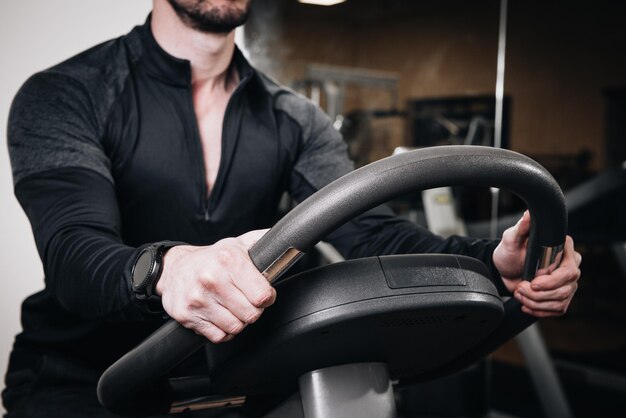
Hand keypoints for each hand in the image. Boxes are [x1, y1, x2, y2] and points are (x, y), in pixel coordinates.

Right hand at [156, 229, 275, 342]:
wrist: (174, 268)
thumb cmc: (212, 258)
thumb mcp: (239, 244)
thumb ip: (264, 242)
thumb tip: (291, 240)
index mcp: (228, 260)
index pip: (262, 295)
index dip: (267, 297)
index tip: (263, 294)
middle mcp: (212, 279)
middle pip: (251, 314)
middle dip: (253, 309)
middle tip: (246, 300)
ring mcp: (198, 299)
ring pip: (235, 327)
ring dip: (238, 321)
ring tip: (232, 307)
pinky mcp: (187, 315)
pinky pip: (218, 336)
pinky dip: (223, 330)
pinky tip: (220, 315)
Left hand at [493, 211, 581, 316]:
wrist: (504, 270)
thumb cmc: (509, 252)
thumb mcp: (511, 239)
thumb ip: (521, 228)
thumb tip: (528, 214)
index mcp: (563, 248)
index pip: (570, 269)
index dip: (551, 280)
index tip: (532, 282)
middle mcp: (569, 264)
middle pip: (567, 288)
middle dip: (540, 293)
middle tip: (521, 288)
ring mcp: (567, 282)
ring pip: (561, 300)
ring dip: (537, 302)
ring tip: (520, 294)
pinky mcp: (561, 295)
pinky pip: (557, 309)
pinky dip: (539, 310)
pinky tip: (526, 304)